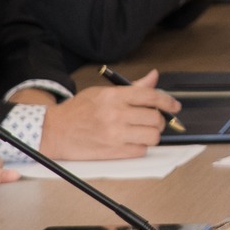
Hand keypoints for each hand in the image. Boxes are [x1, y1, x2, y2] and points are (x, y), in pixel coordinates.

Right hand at [35, 73, 178, 158]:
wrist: (55, 131)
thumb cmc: (77, 111)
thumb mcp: (102, 92)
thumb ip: (131, 87)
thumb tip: (153, 77)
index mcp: (114, 97)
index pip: (151, 96)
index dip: (168, 101)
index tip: (174, 106)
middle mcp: (116, 115)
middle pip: (155, 118)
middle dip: (160, 120)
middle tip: (154, 120)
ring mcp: (115, 135)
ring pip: (152, 136)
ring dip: (152, 134)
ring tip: (143, 131)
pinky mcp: (112, 152)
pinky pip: (141, 151)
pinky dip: (141, 146)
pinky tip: (132, 141)